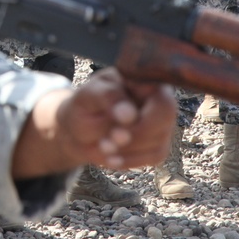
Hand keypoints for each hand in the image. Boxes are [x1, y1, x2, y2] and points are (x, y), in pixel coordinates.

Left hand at [11, 68, 176, 178]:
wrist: (73, 126)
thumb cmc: (79, 104)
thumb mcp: (85, 95)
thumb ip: (106, 97)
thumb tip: (127, 110)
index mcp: (141, 77)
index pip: (161, 92)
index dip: (144, 112)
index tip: (120, 122)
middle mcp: (154, 97)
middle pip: (166, 119)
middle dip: (135, 134)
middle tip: (110, 138)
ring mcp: (158, 122)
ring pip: (160, 142)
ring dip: (129, 149)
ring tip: (105, 144)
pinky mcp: (154, 144)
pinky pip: (154, 158)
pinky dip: (131, 161)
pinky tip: (111, 155)